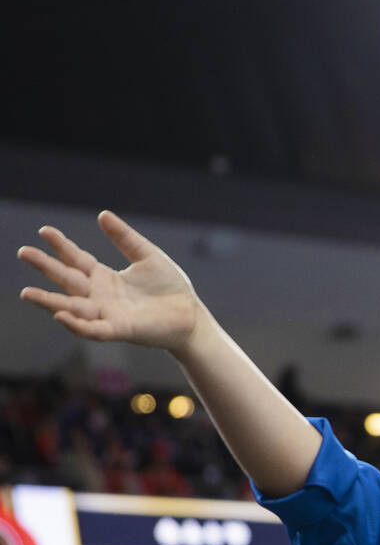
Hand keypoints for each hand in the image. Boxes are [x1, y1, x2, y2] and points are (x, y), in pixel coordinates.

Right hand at [17, 211, 202, 354]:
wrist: (191, 314)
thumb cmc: (170, 287)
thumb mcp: (147, 256)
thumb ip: (125, 238)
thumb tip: (103, 214)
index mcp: (105, 278)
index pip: (76, 260)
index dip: (61, 246)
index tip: (44, 230)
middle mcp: (100, 296)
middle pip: (67, 280)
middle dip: (45, 267)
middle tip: (24, 252)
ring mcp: (108, 314)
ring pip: (72, 308)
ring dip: (49, 302)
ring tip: (27, 293)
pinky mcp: (120, 329)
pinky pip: (93, 329)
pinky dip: (77, 324)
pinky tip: (61, 315)